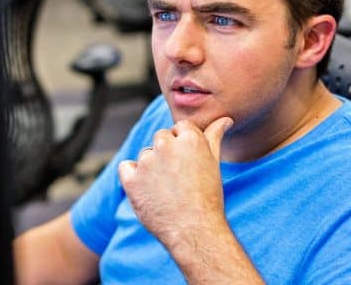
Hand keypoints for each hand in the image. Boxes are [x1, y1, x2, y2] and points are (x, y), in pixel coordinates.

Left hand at [118, 116, 232, 248]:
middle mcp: (166, 145)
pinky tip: (148, 190)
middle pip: (161, 137)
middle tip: (178, 177)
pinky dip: (132, 176)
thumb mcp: (214, 162)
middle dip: (167, 152)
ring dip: (152, 166)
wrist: (194, 230)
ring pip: (145, 154)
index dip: (183, 144)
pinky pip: (126, 167)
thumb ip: (214, 136)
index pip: (180, 127)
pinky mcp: (131, 179)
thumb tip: (225, 120)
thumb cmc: (208, 197)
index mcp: (189, 138)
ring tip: (167, 189)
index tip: (188, 163)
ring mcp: (147, 161)